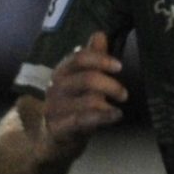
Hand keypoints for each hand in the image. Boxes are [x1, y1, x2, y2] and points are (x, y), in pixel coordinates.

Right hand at [41, 32, 128, 153]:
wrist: (49, 139)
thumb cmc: (71, 107)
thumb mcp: (81, 81)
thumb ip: (92, 60)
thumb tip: (99, 34)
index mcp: (61, 73)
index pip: (79, 58)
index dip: (101, 59)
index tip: (119, 66)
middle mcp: (55, 88)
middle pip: (87, 79)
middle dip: (111, 85)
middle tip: (123, 94)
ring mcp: (54, 109)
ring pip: (87, 100)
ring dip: (108, 102)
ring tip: (117, 107)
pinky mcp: (58, 130)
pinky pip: (82, 121)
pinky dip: (103, 117)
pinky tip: (116, 115)